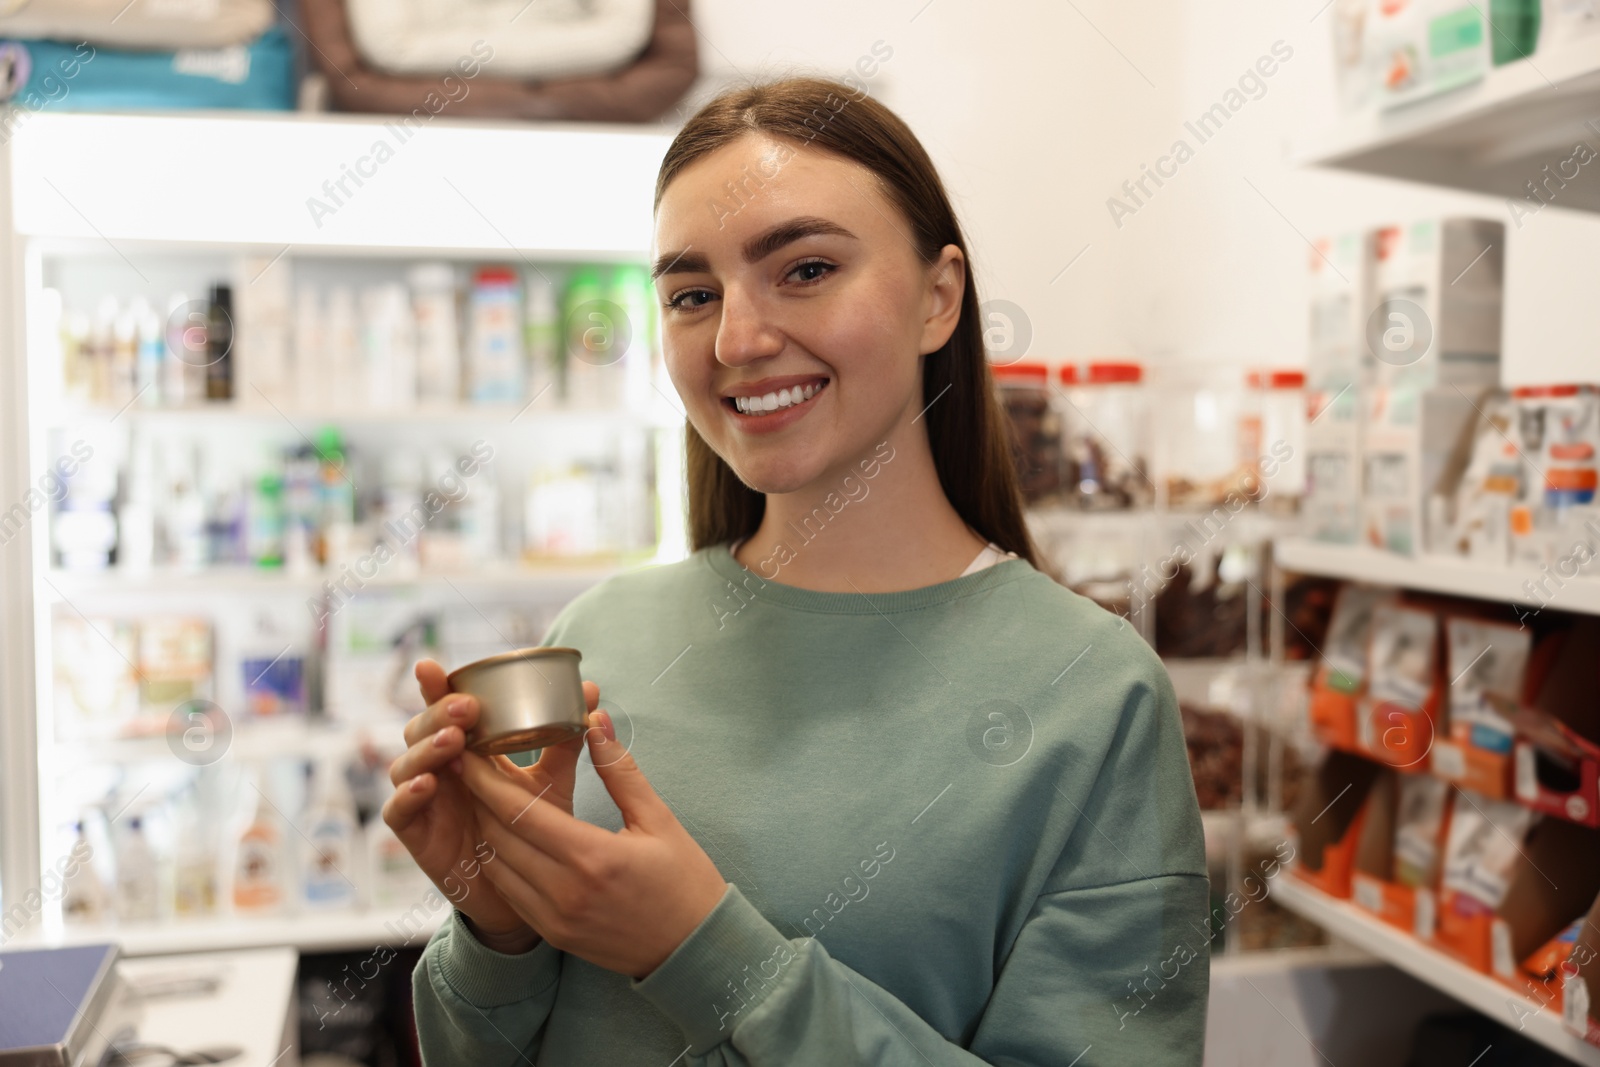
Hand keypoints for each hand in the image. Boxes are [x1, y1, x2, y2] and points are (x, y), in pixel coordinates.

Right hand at [383, 658, 599, 952]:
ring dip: (426, 749)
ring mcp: (424, 801)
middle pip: (419, 730)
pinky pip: (398, 813)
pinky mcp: (416, 836)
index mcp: (467, 749)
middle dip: (437, 714)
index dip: (434, 687)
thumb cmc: (536, 828)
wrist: (530, 891)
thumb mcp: (552, 780)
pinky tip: (427, 785)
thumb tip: (592, 691)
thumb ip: (566, 738)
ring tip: (453, 741)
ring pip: (404, 765)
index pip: (445, 709)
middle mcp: (439, 769)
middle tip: (466, 708)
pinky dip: (408, 796)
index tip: (433, 665)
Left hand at [458, 716, 727, 978]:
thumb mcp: (658, 819)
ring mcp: (555, 917)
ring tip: (480, 796)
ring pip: (497, 865)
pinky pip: (510, 892)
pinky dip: (499, 861)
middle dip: (478, 796)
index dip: (486, 779)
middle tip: (468, 764)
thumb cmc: (684, 881)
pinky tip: (502, 836)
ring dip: (485, 828)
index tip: (469, 751)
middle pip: (498, 835)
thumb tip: (595, 722)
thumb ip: (620, 770)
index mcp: (593, 856)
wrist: (694, 949)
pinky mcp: (553, 934)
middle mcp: (565, 890)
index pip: (519, 812)